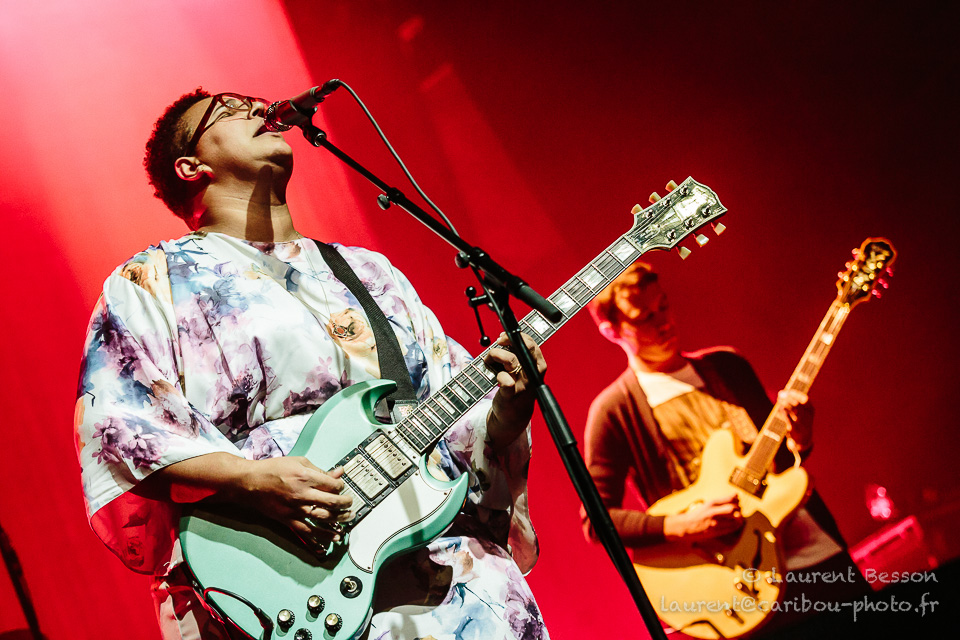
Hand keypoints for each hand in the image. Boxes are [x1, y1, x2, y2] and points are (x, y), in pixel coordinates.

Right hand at [240, 456, 352, 548]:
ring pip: (323, 519)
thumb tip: (338, 472)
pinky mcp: (288, 520)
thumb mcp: (298, 462)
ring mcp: (296, 509)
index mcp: (306, 477)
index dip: (342, 487)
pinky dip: (321, 538)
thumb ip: (320, 469)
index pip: (333, 485)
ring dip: (339, 520)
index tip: (342, 487)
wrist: (250, 482)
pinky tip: (332, 539)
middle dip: (345, 504)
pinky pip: (307, 532)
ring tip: (347, 519)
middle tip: (350, 504)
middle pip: (332, 502)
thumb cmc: (273, 469)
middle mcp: (303, 495)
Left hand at [483, 332, 546, 450]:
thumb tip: (502, 338)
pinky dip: (499, 375)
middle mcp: (532, 374)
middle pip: (524, 348)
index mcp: (537, 366)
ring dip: (495, 355)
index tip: (503, 336)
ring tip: (488, 360)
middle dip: (507, 341)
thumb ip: (517, 355)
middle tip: (497, 343)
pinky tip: (496, 376)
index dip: (516, 336)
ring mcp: (522, 384)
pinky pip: (506, 381)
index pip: (531, 343)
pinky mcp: (511, 394)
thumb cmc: (517, 387)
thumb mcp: (523, 370)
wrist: (514, 416)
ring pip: (510, 360)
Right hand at [663, 494, 743, 541]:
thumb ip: (721, 501)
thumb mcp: (707, 505)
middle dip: (738, 510)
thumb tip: (736, 496)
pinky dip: (735, 526)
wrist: (685, 526)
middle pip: (732, 508)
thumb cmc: (698, 515)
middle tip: (738, 511)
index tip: (737, 501)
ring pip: (733, 518)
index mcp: (711, 503)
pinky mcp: (715, 531)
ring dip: (739, 518)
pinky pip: (730, 528)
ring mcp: (714, 521)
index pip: (729, 499)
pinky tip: (735, 525)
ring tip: (738, 518)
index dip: (736, 500)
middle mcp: (713, 511)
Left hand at [777, 389, 813, 452]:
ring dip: (783, 403)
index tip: (787, 390)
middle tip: (780, 394)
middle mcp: (807, 416)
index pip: (805, 399)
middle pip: (797, 404)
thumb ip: (795, 401)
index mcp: (811, 410)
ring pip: (791, 410)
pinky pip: (786, 418)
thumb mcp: (803, 411)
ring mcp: (801, 424)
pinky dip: (781, 412)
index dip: (795, 394)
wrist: (803, 440)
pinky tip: (778, 409)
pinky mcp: (793, 429)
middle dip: (787, 398)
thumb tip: (782, 393)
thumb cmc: (801, 421)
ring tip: (779, 401)